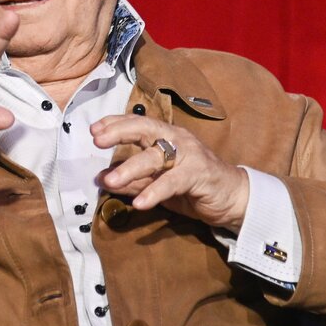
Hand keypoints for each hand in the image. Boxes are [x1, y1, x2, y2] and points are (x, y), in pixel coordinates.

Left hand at [91, 114, 248, 230]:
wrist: (232, 198)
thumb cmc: (192, 186)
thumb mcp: (156, 183)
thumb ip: (132, 180)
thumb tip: (100, 178)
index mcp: (165, 136)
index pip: (137, 122)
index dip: (114, 123)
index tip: (93, 130)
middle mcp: (176, 139)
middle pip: (144, 128)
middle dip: (119, 132)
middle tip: (97, 141)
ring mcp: (189, 154)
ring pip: (155, 156)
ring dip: (131, 168)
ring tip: (111, 181)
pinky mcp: (199, 174)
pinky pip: (172, 182)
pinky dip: (154, 192)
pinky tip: (140, 203)